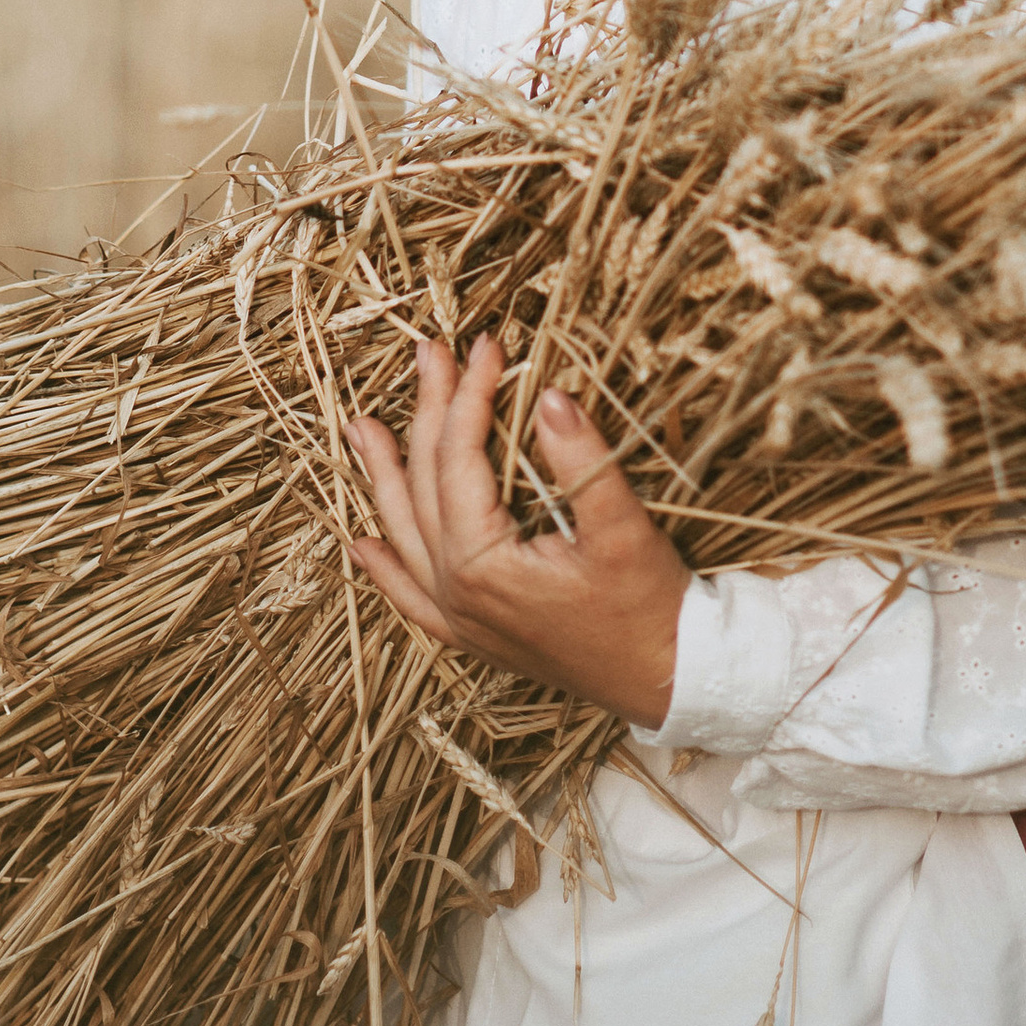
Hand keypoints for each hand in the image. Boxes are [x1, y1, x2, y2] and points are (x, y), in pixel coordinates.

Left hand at [346, 335, 690, 727]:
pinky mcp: (472, 635)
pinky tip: (363, 544)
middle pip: (423, 484)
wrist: (665, 679)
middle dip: (427, 412)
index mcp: (481, 563)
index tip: (488, 346)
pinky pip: (411, 596)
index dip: (470, 394)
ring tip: (361, 428)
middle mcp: (455, 592)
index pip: (458, 457)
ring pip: (403, 533)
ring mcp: (458, 618)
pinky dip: (385, 566)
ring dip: (383, 476)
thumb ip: (581, 460)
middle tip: (429, 353)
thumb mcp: (622, 527)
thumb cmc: (648, 606)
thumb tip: (549, 396)